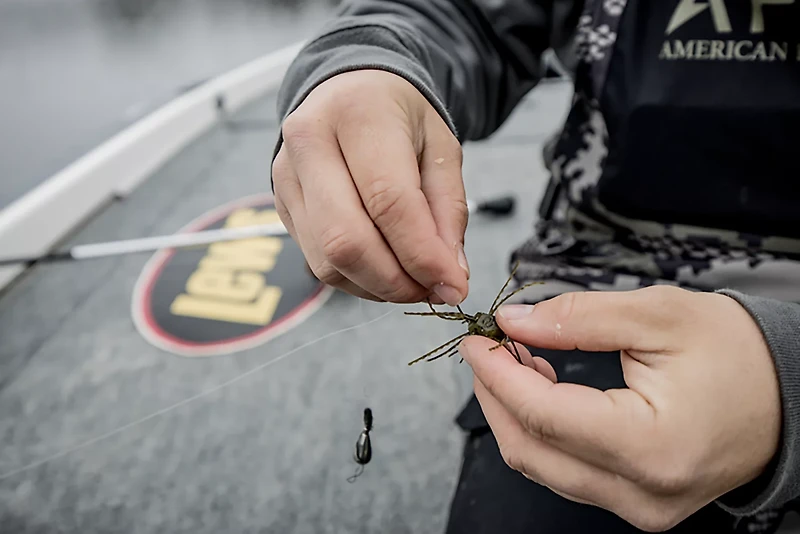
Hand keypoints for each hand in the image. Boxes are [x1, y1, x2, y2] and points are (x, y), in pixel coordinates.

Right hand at [272, 70, 469, 303]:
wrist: (350, 91)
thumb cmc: (399, 117)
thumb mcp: (442, 148)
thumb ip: (448, 211)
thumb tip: (449, 276)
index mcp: (357, 114)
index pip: (388, 201)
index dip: (422, 254)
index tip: (453, 286)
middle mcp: (308, 142)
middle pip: (346, 239)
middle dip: (396, 280)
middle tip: (433, 289)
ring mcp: (286, 177)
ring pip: (328, 260)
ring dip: (378, 286)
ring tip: (413, 279)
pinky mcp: (281, 205)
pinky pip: (319, 262)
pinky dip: (358, 279)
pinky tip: (385, 269)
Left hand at [458, 286, 780, 531]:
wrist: (787, 394)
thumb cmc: (737, 356)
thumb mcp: (657, 314)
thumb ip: (577, 317)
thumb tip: (513, 322)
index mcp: (651, 447)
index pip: (543, 414)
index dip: (497, 374)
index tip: (476, 340)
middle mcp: (642, 492)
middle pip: (530, 449)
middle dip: (495, 394)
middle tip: (488, 346)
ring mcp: (638, 506)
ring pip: (541, 465)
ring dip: (515, 411)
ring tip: (515, 359)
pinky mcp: (635, 502)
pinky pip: (565, 471)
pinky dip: (541, 429)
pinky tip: (542, 388)